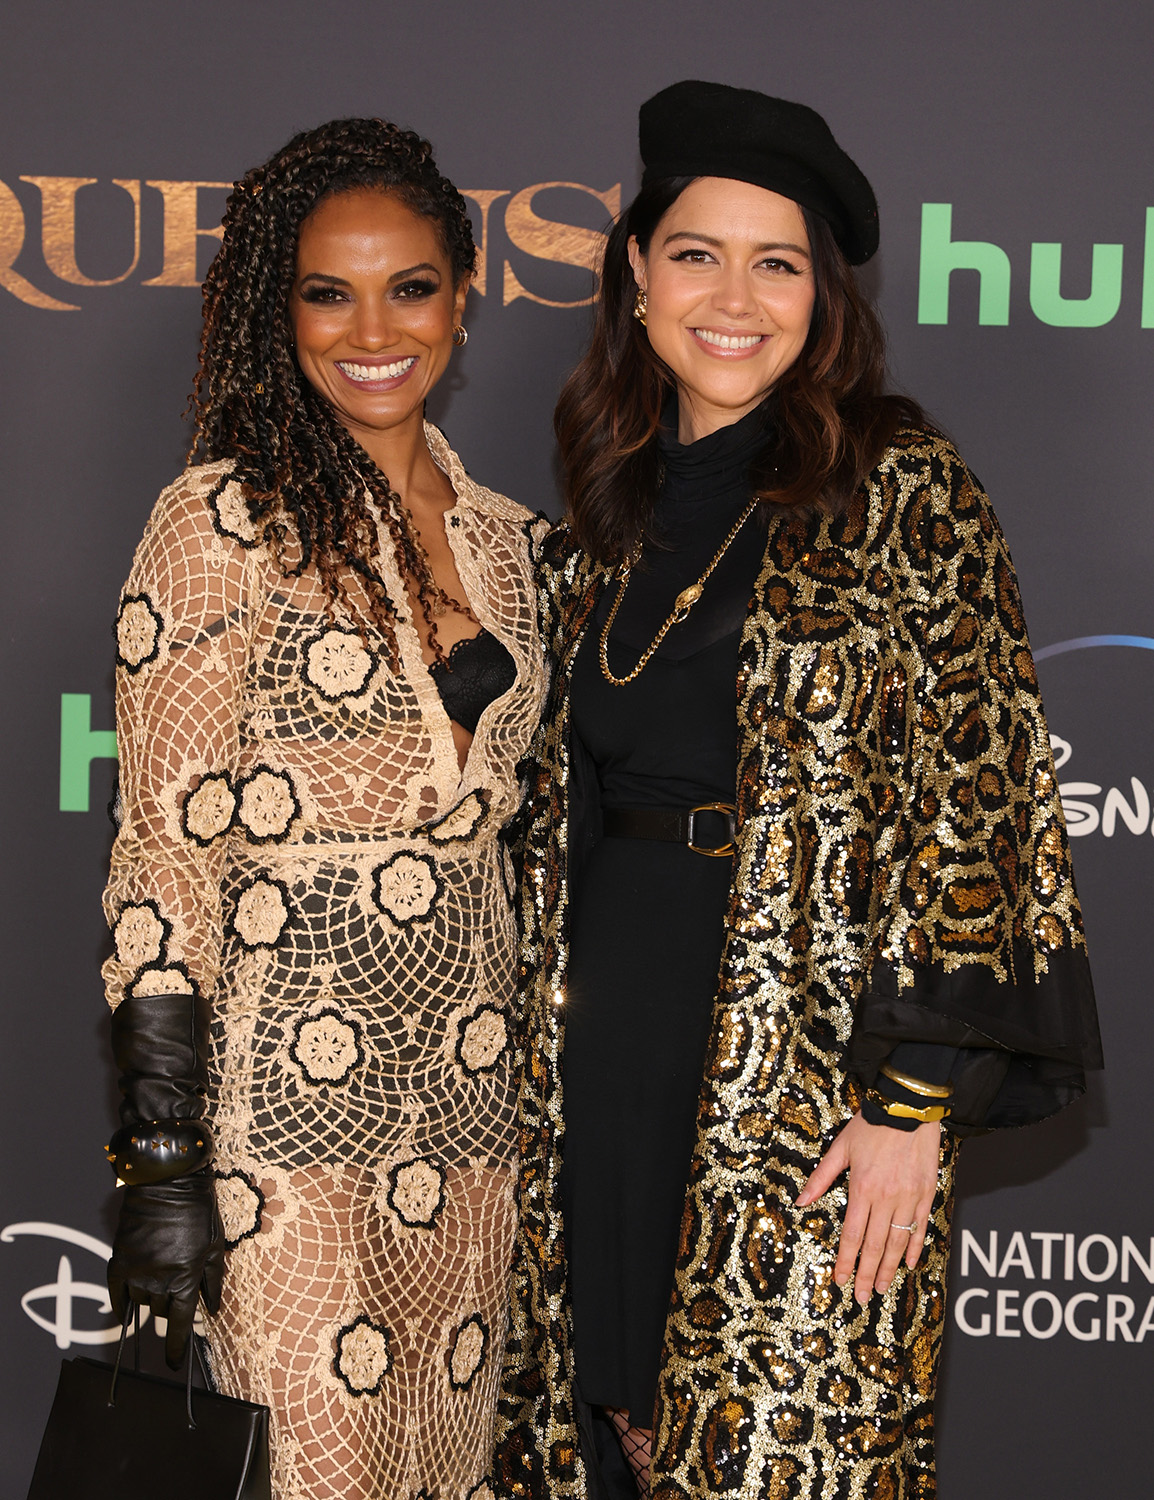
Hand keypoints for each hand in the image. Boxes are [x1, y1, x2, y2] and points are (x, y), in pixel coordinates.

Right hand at [107, 1174, 224, 1366]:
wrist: (167, 1182)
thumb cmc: (199, 1210)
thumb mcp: (215, 1244)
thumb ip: (213, 1280)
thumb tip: (212, 1310)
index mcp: (186, 1278)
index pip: (179, 1325)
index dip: (176, 1348)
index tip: (173, 1364)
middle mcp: (159, 1281)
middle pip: (161, 1311)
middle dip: (170, 1305)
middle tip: (175, 1287)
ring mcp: (136, 1272)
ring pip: (141, 1302)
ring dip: (150, 1297)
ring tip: (159, 1274)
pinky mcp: (118, 1261)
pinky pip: (117, 1294)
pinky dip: (122, 1301)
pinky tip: (127, 1302)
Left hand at [796, 1111, 940, 1303]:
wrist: (907, 1108)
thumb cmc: (870, 1126)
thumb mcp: (840, 1148)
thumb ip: (820, 1178)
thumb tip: (800, 1202)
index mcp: (862, 1189)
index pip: (852, 1235)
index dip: (846, 1262)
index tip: (841, 1281)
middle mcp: (886, 1198)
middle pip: (875, 1246)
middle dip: (868, 1275)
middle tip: (863, 1298)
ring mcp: (909, 1198)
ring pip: (898, 1242)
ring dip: (890, 1268)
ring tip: (883, 1288)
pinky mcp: (926, 1194)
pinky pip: (920, 1228)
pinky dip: (914, 1248)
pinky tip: (909, 1264)